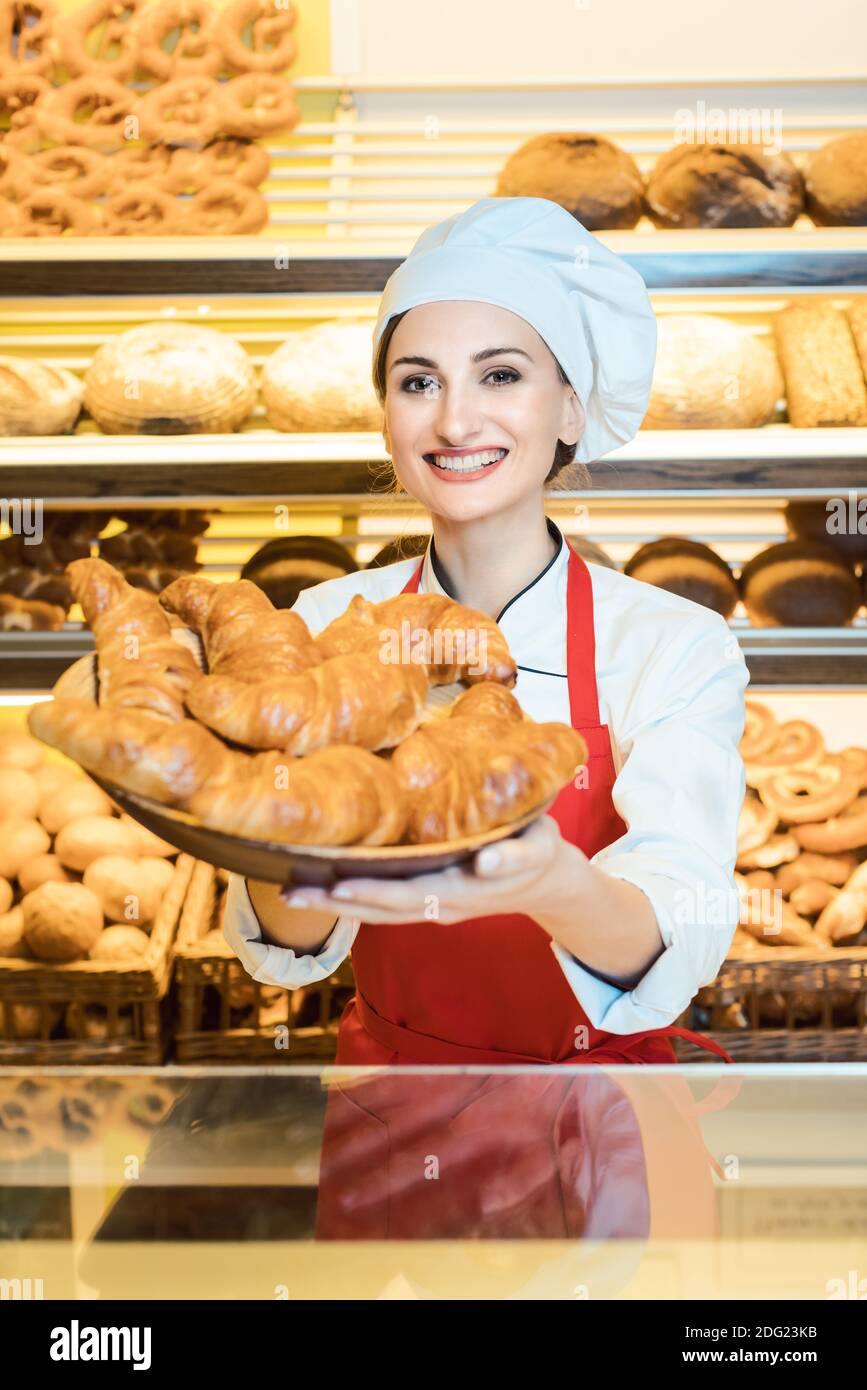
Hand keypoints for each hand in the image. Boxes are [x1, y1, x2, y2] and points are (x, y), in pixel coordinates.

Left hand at [280, 814, 578, 924]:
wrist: (546, 881)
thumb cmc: (539, 850)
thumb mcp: (538, 846)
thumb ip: (515, 856)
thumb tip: (483, 861)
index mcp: (466, 890)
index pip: (412, 894)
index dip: (375, 892)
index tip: (339, 885)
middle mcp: (442, 906)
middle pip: (382, 909)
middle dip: (336, 901)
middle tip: (292, 891)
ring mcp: (432, 909)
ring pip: (377, 913)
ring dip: (334, 906)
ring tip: (291, 892)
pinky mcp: (426, 903)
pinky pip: (382, 907)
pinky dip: (350, 901)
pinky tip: (320, 889)